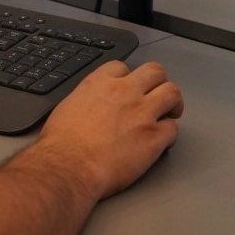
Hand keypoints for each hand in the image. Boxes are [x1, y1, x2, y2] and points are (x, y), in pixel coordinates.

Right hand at [35, 61, 183, 199]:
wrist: (69, 167)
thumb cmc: (61, 145)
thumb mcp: (67, 107)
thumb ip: (86, 99)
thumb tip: (90, 104)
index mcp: (100, 83)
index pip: (123, 67)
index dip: (128, 78)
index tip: (130, 88)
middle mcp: (124, 92)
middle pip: (155, 72)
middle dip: (158, 83)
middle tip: (158, 95)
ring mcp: (142, 114)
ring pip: (172, 93)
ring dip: (173, 103)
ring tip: (171, 113)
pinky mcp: (154, 138)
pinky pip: (173, 129)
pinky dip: (169, 135)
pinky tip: (162, 142)